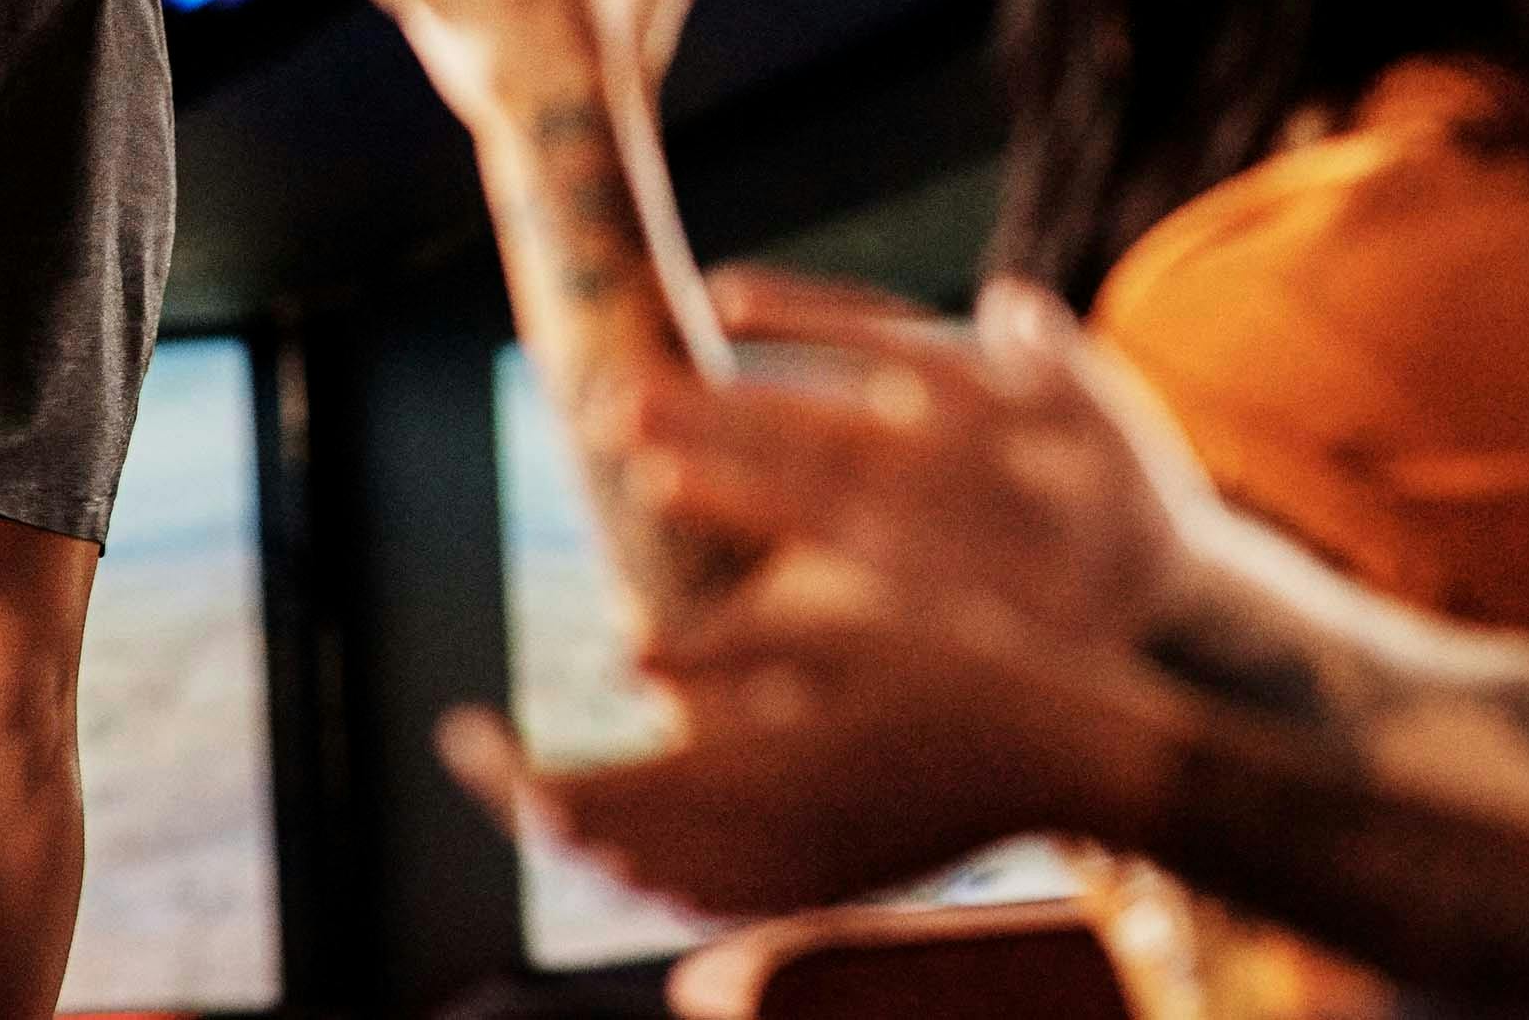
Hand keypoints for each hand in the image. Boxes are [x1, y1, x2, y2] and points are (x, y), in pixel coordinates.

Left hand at [437, 578, 1156, 917]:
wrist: (1066, 754)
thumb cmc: (960, 664)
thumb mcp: (836, 627)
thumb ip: (723, 654)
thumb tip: (621, 664)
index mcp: (754, 780)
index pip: (582, 803)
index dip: (503, 775)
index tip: (461, 728)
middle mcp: (765, 853)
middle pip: (601, 858)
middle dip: (531, 806)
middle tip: (486, 750)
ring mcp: (796, 887)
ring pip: (647, 889)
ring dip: (586, 841)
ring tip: (542, 779)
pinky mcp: (824, 894)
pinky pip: (704, 902)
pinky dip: (648, 869)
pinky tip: (637, 826)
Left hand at [610, 274, 1211, 669]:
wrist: (1169, 614)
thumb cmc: (1127, 487)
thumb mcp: (1110, 407)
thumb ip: (1050, 353)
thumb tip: (1009, 299)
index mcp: (996, 402)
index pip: (882, 339)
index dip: (804, 316)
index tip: (717, 295)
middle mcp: (957, 471)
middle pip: (821, 425)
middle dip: (724, 410)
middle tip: (627, 389)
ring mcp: (938, 543)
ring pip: (813, 505)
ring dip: (723, 483)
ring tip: (639, 462)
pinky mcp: (922, 603)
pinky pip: (826, 575)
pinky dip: (756, 559)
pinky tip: (701, 542)